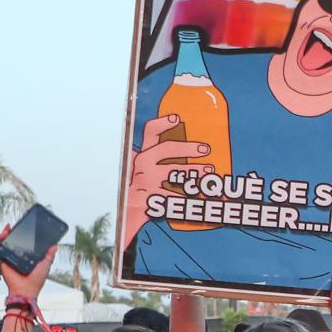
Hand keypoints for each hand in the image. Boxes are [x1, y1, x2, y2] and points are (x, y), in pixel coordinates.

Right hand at [0, 226, 56, 298]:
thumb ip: (49, 254)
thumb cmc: (36, 280)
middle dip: (6, 232)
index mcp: (23, 255)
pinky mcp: (0, 263)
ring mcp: (6, 259)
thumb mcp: (46, 263)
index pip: (18, 241)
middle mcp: (14, 256)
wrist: (27, 290)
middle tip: (9, 228)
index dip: (16, 233)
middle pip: (7, 241)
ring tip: (3, 234)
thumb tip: (55, 245)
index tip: (17, 226)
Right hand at [122, 114, 215, 247]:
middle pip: (167, 148)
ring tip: (208, 171)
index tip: (177, 118)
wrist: (123, 214)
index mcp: (141, 155)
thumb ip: (156, 160)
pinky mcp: (151, 199)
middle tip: (205, 149)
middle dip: (188, 148)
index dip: (162, 123)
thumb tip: (185, 151)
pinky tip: (200, 197)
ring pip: (175, 172)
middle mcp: (143, 164)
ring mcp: (146, 181)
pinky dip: (190, 197)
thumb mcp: (140, 171)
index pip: (150, 133)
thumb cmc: (136, 189)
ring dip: (194, 171)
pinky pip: (175, 197)